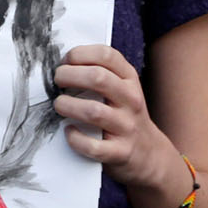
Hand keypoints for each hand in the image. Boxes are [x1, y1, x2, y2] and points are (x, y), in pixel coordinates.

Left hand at [51, 45, 182, 194]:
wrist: (150, 154)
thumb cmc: (125, 116)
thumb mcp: (122, 90)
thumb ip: (100, 74)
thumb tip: (63, 63)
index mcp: (130, 80)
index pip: (107, 55)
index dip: (80, 54)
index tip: (65, 61)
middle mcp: (131, 100)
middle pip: (98, 78)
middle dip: (70, 75)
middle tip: (57, 80)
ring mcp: (127, 126)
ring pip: (94, 111)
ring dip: (68, 105)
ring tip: (59, 105)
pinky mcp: (120, 152)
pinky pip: (93, 145)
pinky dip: (75, 138)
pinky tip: (69, 131)